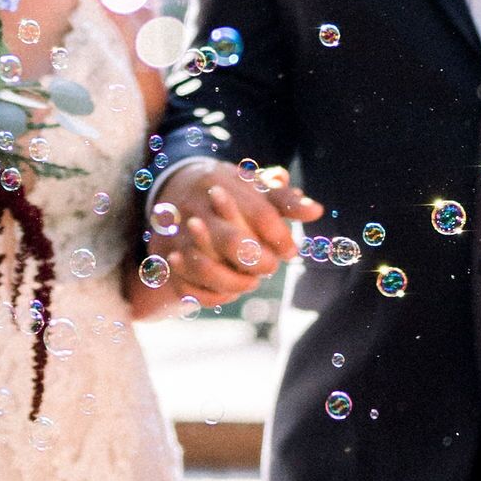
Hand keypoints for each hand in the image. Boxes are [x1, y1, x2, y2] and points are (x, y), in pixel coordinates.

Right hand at [149, 160, 321, 305]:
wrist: (173, 187)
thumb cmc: (226, 190)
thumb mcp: (253, 186)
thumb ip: (283, 199)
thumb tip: (316, 211)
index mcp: (222, 184)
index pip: (261, 215)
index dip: (281, 237)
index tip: (291, 250)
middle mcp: (196, 209)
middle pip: (234, 242)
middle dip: (259, 261)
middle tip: (270, 266)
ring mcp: (177, 235)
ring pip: (209, 270)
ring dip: (236, 283)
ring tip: (249, 280)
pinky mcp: (165, 258)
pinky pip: (189, 288)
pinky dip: (213, 295)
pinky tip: (227, 290)